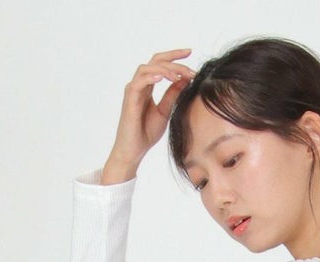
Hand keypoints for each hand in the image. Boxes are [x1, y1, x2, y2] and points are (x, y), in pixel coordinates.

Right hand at [105, 49, 196, 174]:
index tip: (190, 52)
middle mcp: (139, 85)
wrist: (134, 151)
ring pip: (147, 68)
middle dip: (173, 57)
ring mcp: (133, 90)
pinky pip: (139, 82)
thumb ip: (173, 95)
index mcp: (148, 86)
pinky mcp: (129, 99)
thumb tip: (185, 80)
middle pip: (155, 61)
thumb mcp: (165, 111)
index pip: (161, 64)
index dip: (175, 56)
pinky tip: (163, 78)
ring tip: (179, 75)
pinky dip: (151, 77)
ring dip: (165, 69)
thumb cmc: (146, 133)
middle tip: (190, 63)